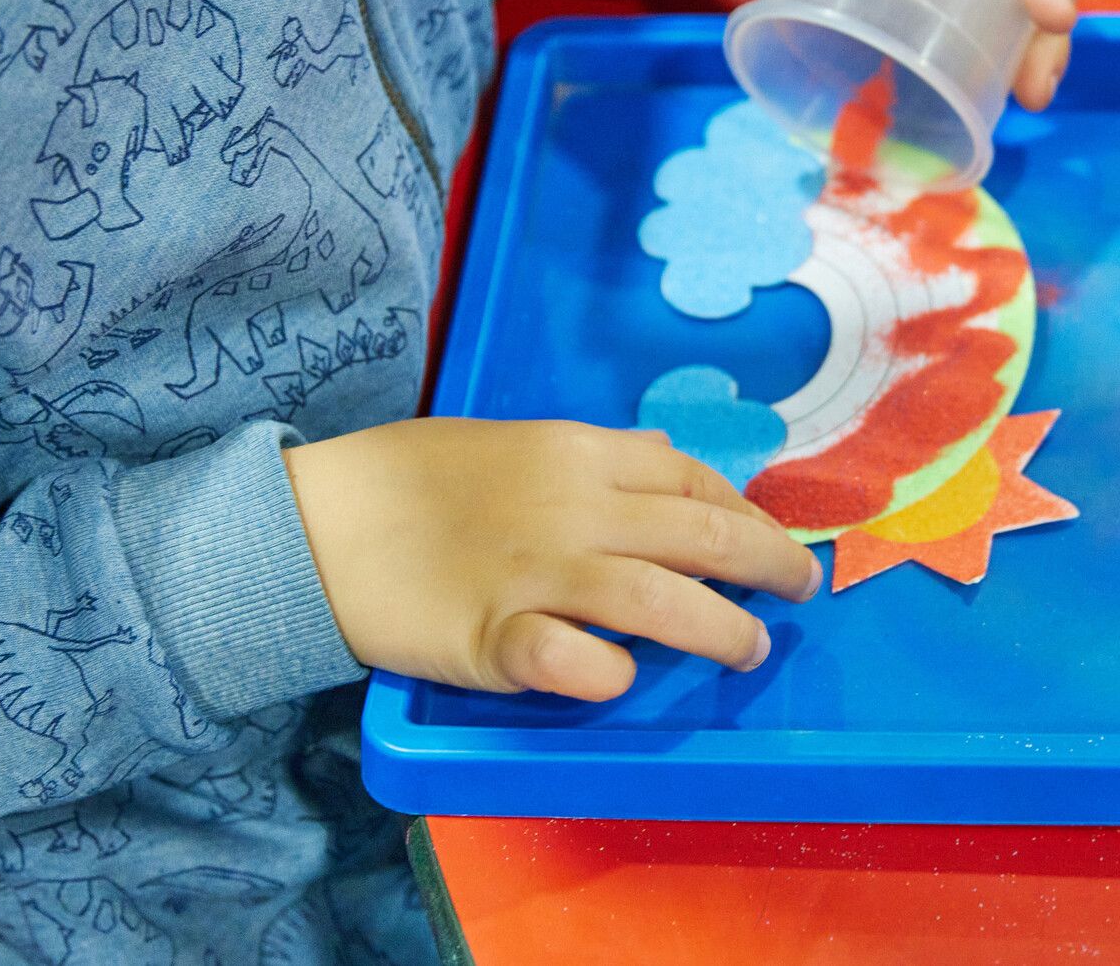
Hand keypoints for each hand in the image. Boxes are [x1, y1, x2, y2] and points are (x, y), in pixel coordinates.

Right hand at [286, 418, 820, 701]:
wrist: (320, 518)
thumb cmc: (415, 480)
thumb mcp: (515, 440)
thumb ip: (594, 457)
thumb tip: (666, 460)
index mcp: (580, 452)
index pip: (694, 482)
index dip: (748, 515)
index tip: (774, 542)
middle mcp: (574, 509)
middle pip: (703, 537)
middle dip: (770, 568)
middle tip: (799, 593)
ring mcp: (537, 574)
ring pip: (661, 600)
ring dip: (721, 630)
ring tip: (747, 651)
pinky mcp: (495, 638)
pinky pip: (574, 660)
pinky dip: (610, 673)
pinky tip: (622, 680)